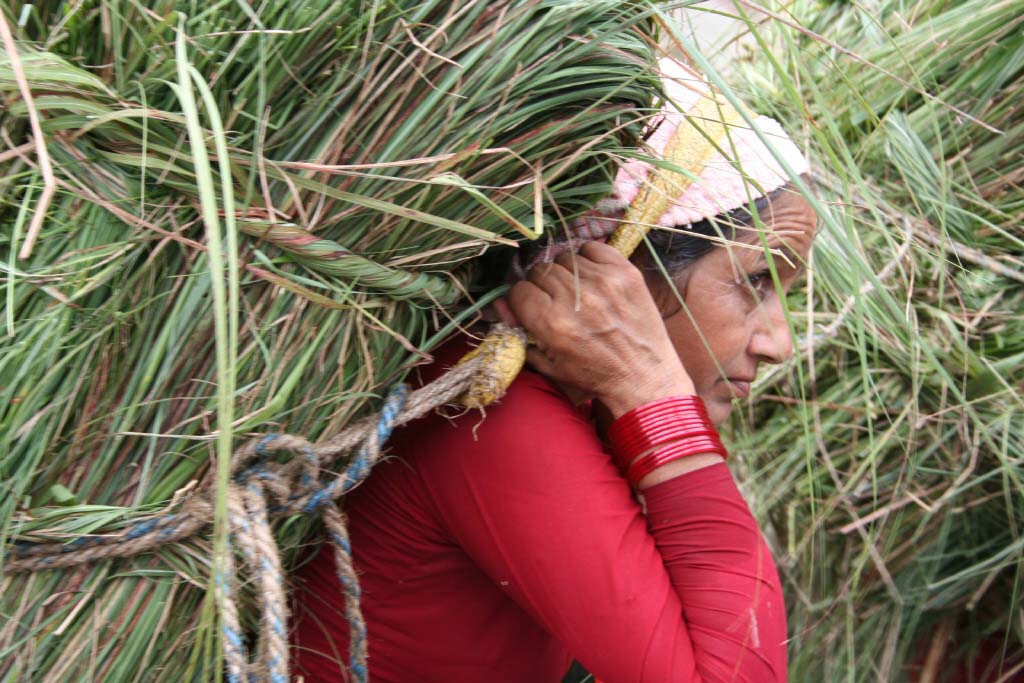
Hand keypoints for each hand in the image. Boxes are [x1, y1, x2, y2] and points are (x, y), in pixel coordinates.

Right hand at [507, 242, 694, 417]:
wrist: (644, 376)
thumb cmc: (594, 375)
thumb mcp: (549, 365)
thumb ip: (520, 334)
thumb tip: (499, 303)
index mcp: (552, 324)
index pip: (519, 290)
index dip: (522, 298)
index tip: (531, 305)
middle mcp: (575, 299)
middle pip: (540, 271)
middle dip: (542, 285)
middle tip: (555, 300)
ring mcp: (602, 282)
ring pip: (564, 258)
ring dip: (565, 272)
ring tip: (576, 290)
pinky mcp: (625, 272)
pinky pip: (593, 248)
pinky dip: (588, 258)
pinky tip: (592, 277)